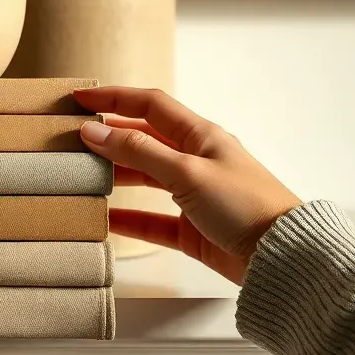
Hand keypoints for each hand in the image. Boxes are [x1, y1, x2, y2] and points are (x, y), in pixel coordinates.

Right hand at [75, 86, 300, 282]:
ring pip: (146, 177)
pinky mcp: (192, 229)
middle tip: (72, 137)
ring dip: (116, 174)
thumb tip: (96, 132)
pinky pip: (153, 219)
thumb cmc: (244, 205)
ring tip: (81, 174)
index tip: (80, 99)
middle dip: (110, 135)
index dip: (114, 98)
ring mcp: (194, 195)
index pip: (150, 105)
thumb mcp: (187, 172)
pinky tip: (105, 220)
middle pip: (144, 139)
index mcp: (201, 136)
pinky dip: (129, 218)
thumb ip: (139, 152)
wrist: (281, 257)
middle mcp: (196, 160)